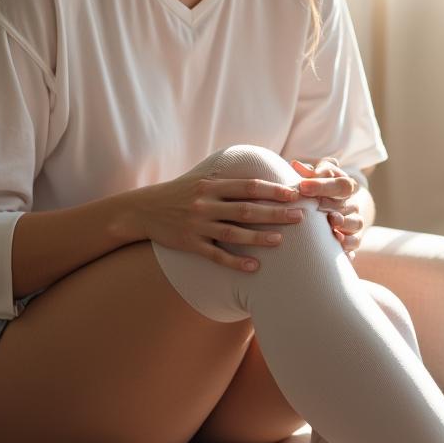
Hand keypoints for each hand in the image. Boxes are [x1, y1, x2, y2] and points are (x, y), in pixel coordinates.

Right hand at [130, 163, 306, 273]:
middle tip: (299, 217)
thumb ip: (227, 179)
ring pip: (233, 233)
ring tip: (281, 240)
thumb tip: (258, 175)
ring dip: (258, 238)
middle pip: (246, 209)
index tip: (293, 193)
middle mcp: (206, 204)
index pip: (247, 186)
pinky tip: (253, 267)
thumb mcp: (201, 179)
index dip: (272, 189)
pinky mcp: (190, 244)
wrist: (144, 209)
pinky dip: (235, 261)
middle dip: (274, 213)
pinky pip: (216, 254)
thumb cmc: (180, 193)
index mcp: (211, 185)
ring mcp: (198, 225)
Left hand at [289, 156, 363, 261]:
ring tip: (331, 221)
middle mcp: (351, 203)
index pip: (341, 183)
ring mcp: (353, 221)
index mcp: (344, 185)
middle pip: (348, 203)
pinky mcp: (353, 239)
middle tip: (317, 205)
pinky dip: (348, 243)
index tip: (303, 186)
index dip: (323, 185)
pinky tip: (337, 241)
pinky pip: (355, 242)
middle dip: (331, 204)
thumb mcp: (313, 178)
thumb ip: (307, 173)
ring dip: (344, 222)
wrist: (325, 210)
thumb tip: (295, 164)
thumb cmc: (316, 190)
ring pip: (356, 222)